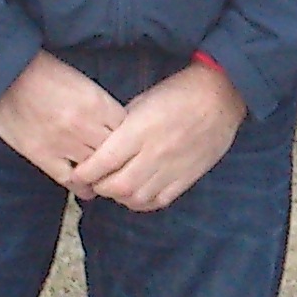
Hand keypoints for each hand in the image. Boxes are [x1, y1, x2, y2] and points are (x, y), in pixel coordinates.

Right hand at [0, 52, 125, 190]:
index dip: (131, 141)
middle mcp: (84, 126)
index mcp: (97, 104)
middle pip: (117, 154)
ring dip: (103, 175)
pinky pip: (71, 180)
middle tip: (123, 167)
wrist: (7, 75)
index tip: (129, 146)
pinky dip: (82, 186)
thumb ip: (102, 106)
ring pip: (97, 171)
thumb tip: (119, 127)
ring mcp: (63, 143)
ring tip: (106, 178)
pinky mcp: (42, 156)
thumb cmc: (46, 74)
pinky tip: (86, 186)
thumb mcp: (84, 83)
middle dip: (121, 161)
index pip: (128, 132)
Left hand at [63, 59, 248, 211]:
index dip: (84, 173)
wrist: (219, 97)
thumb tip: (103, 146)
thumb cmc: (178, 93)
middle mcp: (154, 153)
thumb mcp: (142, 102)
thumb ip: (121, 127)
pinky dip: (142, 203)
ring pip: (136, 198)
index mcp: (139, 131)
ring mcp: (172, 168)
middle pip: (117, 186)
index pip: (103, 162)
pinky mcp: (187, 177)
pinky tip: (136, 195)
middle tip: (94, 181)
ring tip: (114, 188)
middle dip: (99, 188)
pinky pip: (159, 201)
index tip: (76, 173)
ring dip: (119, 197)